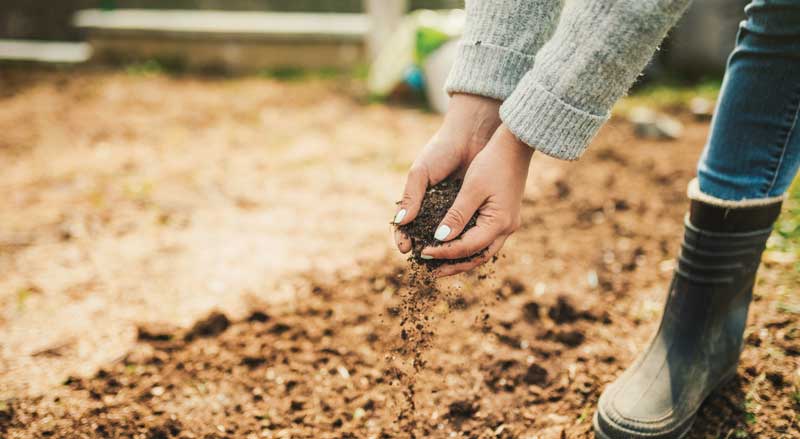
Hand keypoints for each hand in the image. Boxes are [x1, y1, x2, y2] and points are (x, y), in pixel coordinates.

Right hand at [393, 93, 501, 252]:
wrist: (472, 135)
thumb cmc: (441, 150)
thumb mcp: (421, 172)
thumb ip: (411, 197)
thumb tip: (400, 222)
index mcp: (418, 200)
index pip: (406, 226)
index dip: (404, 238)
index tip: (406, 249)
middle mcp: (435, 208)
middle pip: (426, 236)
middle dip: (424, 249)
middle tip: (424, 260)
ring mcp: (454, 210)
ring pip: (446, 237)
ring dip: (444, 250)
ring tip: (442, 261)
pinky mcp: (472, 210)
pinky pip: (466, 230)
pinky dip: (463, 241)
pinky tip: (462, 250)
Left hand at [422, 124, 533, 276]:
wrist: (516, 145)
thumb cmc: (492, 162)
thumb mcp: (471, 189)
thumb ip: (456, 216)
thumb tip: (440, 239)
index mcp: (499, 222)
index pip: (467, 247)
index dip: (444, 252)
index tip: (423, 253)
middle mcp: (507, 228)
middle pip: (477, 257)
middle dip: (454, 266)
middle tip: (431, 273)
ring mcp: (508, 223)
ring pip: (483, 251)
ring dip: (462, 259)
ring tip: (440, 265)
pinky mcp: (504, 216)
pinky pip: (485, 239)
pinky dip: (469, 246)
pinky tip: (454, 247)